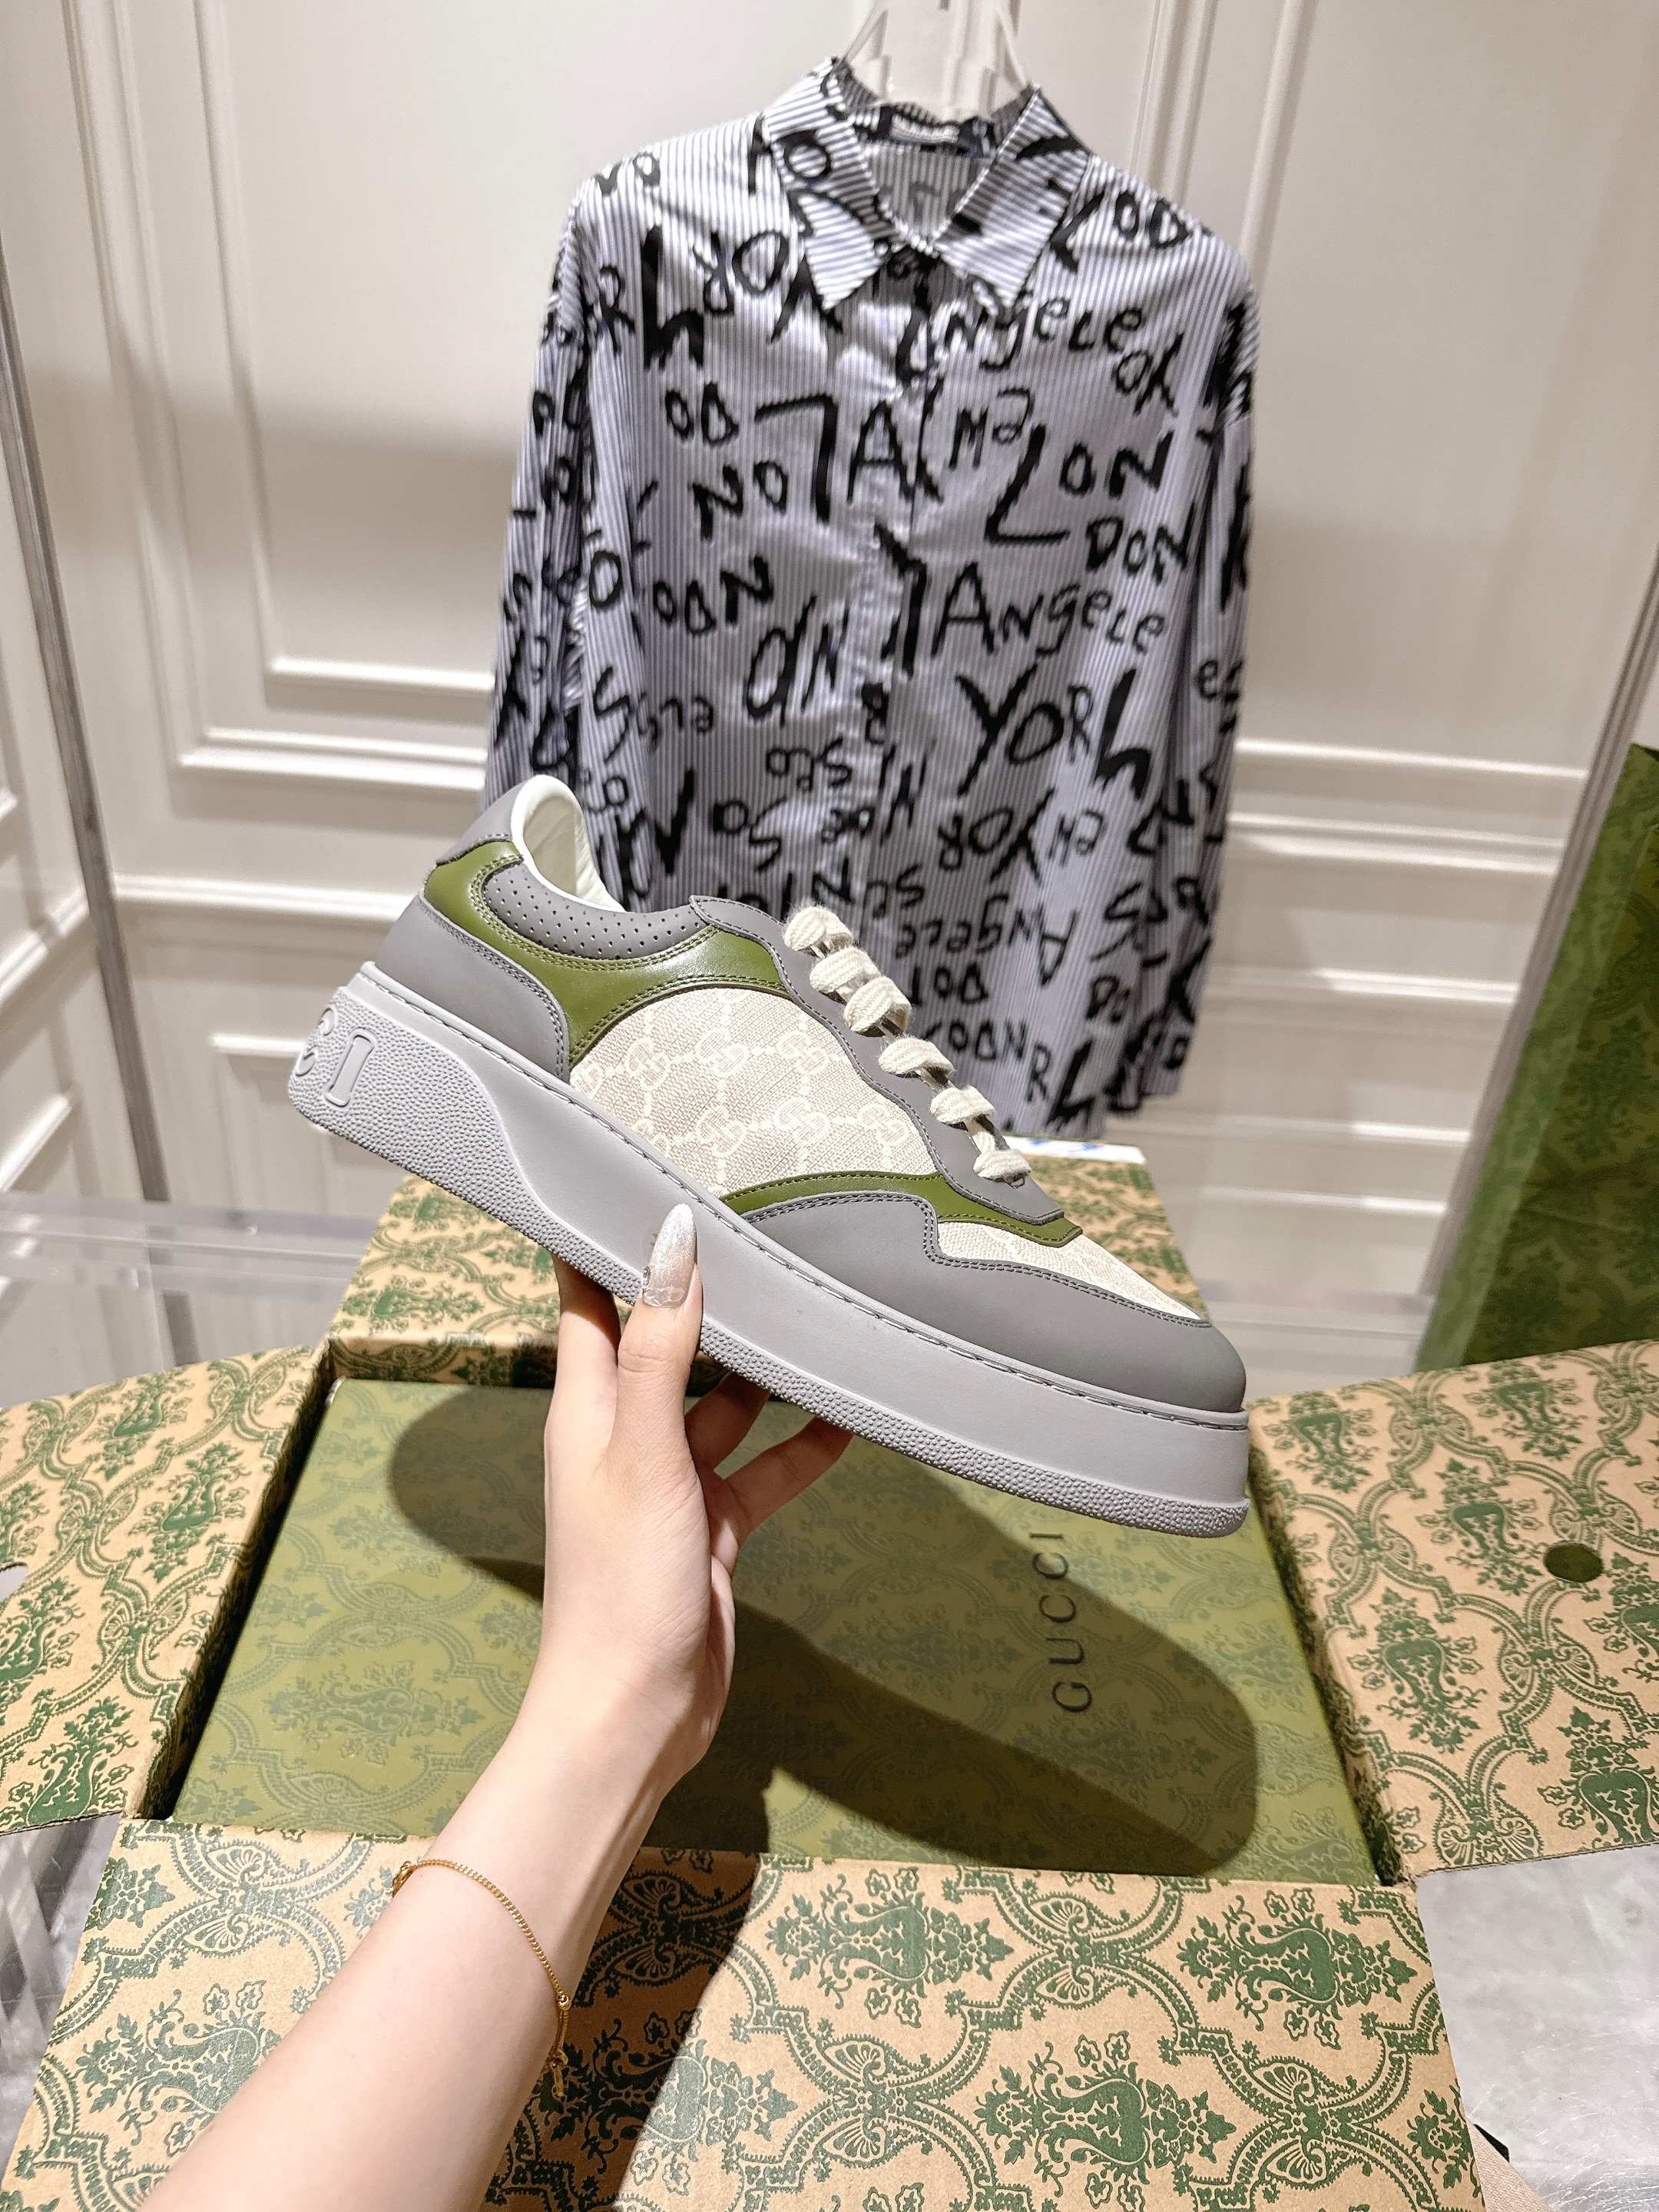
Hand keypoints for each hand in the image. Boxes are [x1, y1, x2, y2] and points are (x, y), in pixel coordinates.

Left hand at [532, 1205, 847, 1789]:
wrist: (635, 1715)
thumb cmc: (619, 1587)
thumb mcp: (643, 1455)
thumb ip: (658, 1349)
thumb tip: (671, 1241)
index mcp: (586, 1408)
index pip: (587, 1298)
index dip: (603, 1237)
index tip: (634, 1172)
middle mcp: (623, 1434)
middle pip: (666, 1340)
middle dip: (710, 1294)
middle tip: (764, 1230)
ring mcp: (670, 1481)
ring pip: (724, 1401)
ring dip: (767, 1369)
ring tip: (820, 1313)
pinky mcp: (712, 1526)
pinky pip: (763, 1466)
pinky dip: (802, 1443)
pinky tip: (848, 1414)